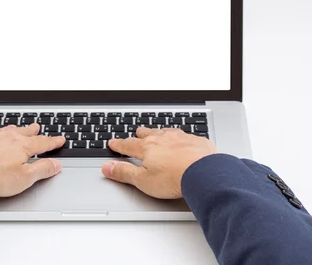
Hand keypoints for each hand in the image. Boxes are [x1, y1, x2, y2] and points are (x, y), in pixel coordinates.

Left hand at [0, 124, 65, 196]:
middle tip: (39, 127)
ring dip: (18, 130)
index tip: (60, 140)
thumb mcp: (24, 178)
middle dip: (34, 131)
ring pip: (10, 131)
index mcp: (23, 147)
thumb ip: (42, 170)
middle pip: (26, 133)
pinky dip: (1, 133)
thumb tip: (55, 164)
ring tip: (20, 128)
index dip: (53, 142)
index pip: (43, 143)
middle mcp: (10, 139)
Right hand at [101, 127, 216, 198]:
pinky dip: (181, 138)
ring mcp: (181, 138)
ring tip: (158, 133)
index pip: (128, 145)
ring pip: (166, 132)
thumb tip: (107, 167)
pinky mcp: (197, 142)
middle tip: (136, 133)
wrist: (204, 173)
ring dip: (160, 133)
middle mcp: (163, 139)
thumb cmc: (174, 178)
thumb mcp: (142, 180)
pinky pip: (186, 136)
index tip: (113, 143)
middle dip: (140, 134)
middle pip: (148, 134)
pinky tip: (183, 140)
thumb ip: (124, 172)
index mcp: (147, 148)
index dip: (119, 145)